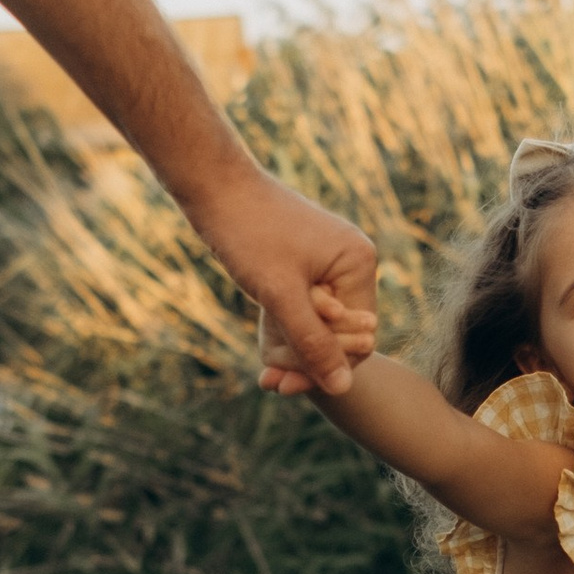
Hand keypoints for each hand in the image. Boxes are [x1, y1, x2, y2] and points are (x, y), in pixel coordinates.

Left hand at [183, 167, 377, 393]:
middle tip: (270, 380)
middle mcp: (351, 262)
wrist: (214, 185)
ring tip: (265, 373)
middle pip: (339, 334)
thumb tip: (343, 387)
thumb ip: (313, 343)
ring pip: (318, 325)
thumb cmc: (249, 233)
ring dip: (291, 348)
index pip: (359, 337)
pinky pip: (304, 308)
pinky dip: (285, 328)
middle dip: (305, 358)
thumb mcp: (282, 296)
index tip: (288, 385)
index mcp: (359, 263)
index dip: (327, 367)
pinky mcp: (305, 263)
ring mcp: (329, 262)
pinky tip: (266, 354)